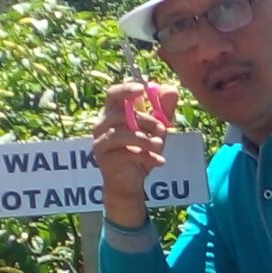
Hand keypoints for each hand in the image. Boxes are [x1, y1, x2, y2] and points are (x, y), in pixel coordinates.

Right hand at [93, 80, 176, 229]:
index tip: (142, 89)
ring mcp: (100, 143)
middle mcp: (101, 125)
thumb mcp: (157, 130)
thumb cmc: (142, 151)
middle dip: (146, 120)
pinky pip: (125, 154)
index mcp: (112, 113)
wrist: (131, 183)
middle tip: (163, 129)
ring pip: (121, 134)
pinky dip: (146, 157)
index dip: (125, 89)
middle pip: (119, 113)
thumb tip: (171, 89)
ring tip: (160, 145)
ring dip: (145, 139)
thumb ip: (164, 110)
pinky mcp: (104, 160)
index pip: (112, 94)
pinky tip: (159, 161)